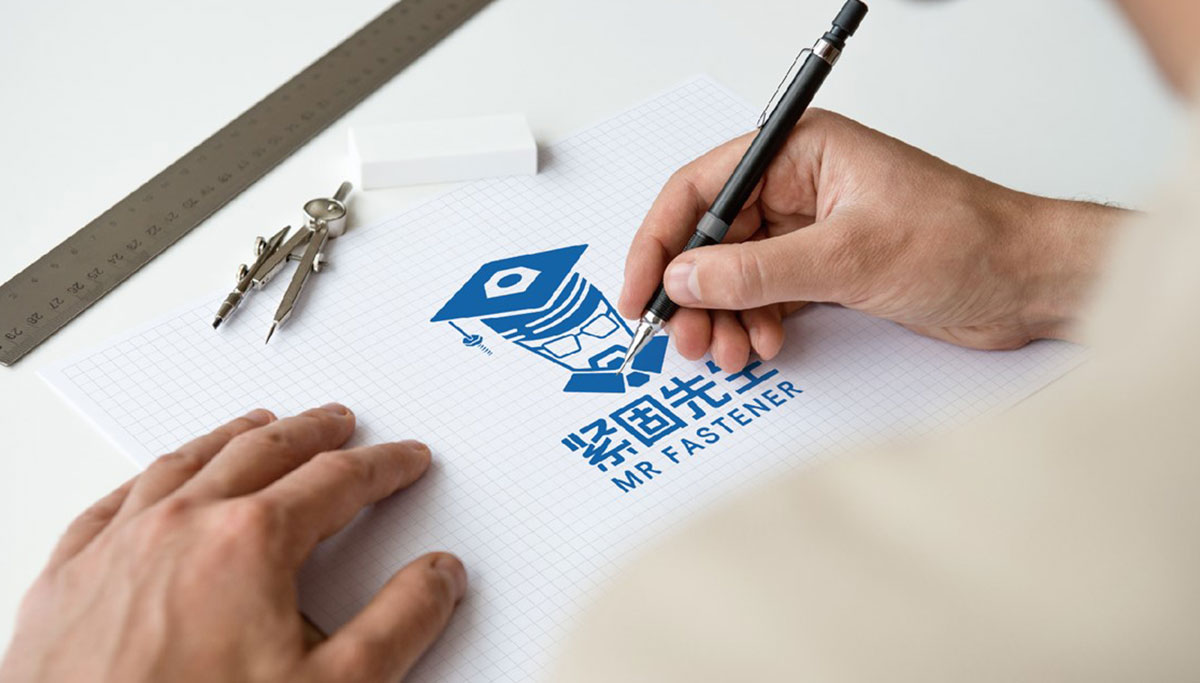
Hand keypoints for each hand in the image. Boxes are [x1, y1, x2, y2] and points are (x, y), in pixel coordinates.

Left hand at [0, 404, 465, 682]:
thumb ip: (399, 624)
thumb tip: (439, 576)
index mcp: (251, 541)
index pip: (337, 480)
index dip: (382, 466)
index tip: (404, 459)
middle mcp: (181, 525)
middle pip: (262, 452)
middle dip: (311, 433)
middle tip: (339, 422)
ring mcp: (117, 546)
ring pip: (185, 464)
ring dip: (233, 437)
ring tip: (258, 425)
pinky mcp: (67, 579)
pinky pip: (112, 502)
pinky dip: (149, 477)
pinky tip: (158, 478)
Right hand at [619, 109, 1124, 371]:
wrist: (1027, 281)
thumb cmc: (966, 239)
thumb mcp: (850, 256)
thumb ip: (758, 269)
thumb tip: (688, 276)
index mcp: (800, 152)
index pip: (701, 189)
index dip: (660, 240)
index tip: (641, 290)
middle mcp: (799, 186)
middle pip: (711, 237)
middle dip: (693, 292)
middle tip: (685, 337)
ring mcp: (811, 229)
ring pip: (734, 273)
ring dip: (723, 316)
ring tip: (728, 352)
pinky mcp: (825, 268)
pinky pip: (765, 294)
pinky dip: (755, 323)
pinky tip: (764, 345)